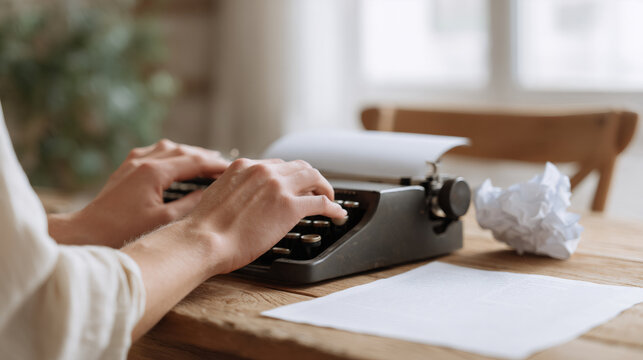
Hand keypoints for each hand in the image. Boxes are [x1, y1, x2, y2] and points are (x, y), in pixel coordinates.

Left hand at [48, 139, 228, 247]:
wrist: (86, 232)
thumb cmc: (123, 231)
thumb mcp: (163, 220)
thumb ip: (189, 204)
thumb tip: (209, 193)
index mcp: (154, 172)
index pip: (194, 161)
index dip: (216, 165)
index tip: (233, 169)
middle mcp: (143, 161)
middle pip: (183, 150)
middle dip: (206, 156)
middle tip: (225, 165)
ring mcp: (133, 162)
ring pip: (168, 148)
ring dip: (189, 152)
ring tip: (205, 160)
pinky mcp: (126, 168)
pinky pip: (154, 152)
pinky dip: (171, 154)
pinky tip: (176, 161)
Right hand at [183, 158, 346, 273]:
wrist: (204, 240)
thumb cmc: (205, 228)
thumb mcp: (219, 195)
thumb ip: (235, 190)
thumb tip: (242, 200)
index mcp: (244, 167)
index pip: (276, 165)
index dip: (289, 175)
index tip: (293, 185)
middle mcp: (264, 171)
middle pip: (298, 166)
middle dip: (310, 178)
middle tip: (316, 189)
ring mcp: (279, 187)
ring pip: (313, 177)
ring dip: (324, 187)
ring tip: (329, 198)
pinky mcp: (291, 207)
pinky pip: (321, 202)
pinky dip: (333, 207)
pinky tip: (337, 214)